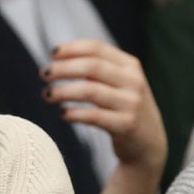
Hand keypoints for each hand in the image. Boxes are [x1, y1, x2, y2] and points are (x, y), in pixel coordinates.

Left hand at [45, 39, 166, 173]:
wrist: (149, 144)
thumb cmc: (124, 108)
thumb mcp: (120, 83)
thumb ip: (98, 70)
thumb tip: (59, 59)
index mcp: (130, 65)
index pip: (97, 48)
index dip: (72, 48)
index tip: (51, 54)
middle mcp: (134, 81)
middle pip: (91, 66)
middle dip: (63, 69)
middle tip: (43, 74)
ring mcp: (132, 103)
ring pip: (90, 91)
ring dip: (63, 91)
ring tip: (47, 95)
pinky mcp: (126, 125)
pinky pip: (93, 116)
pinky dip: (74, 113)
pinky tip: (62, 114)